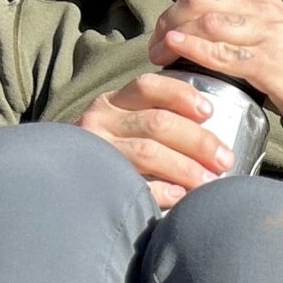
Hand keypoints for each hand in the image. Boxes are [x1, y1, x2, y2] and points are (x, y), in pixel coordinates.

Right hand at [76, 71, 236, 208]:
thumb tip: (208, 127)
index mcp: (113, 102)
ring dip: (186, 168)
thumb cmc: (106, 151)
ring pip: (148, 152)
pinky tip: (180, 196)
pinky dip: (160, 190)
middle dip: (197, 141)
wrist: (58, 178)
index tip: (208, 112)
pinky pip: (134, 184)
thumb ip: (152, 118)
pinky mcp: (94, 178)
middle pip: (157, 123)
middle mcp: (101, 120)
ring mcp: (97, 149)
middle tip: (224, 159)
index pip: (148, 87)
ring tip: (210, 181)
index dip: (181, 96)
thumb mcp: (121, 123)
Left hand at [154, 0, 282, 126]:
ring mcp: (270, 35)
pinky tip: (177, 53)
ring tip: (158, 56)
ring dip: (176, 38)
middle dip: (169, 21)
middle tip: (152, 47)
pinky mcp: (271, 63)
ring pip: (209, 23)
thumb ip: (238, 30)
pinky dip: (195, 51)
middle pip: (200, 1)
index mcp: (261, 1)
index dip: (174, 10)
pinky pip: (225, 53)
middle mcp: (264, 11)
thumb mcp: (268, 38)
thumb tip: (197, 35)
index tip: (160, 34)